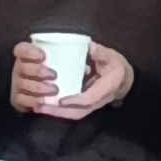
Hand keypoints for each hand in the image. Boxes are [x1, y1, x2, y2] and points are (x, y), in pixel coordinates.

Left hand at [13, 38, 136, 119]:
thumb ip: (101, 52)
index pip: (89, 99)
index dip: (75, 100)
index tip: (61, 100)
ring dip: (55, 112)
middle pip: (77, 112)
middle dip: (58, 112)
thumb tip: (90, 47)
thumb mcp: (112, 56)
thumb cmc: (117, 67)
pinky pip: (71, 110)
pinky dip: (58, 109)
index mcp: (106, 88)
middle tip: (39, 106)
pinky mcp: (85, 104)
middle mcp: (98, 100)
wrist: (124, 79)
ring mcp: (91, 104)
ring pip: (73, 113)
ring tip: (37, 107)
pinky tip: (44, 104)